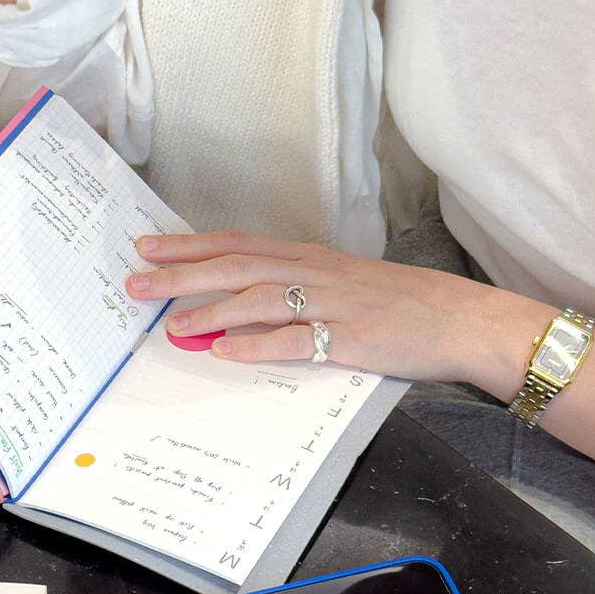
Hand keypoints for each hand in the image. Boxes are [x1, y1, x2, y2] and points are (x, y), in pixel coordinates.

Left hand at [125, 230, 547, 387]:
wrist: (459, 318)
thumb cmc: (398, 303)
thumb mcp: (340, 284)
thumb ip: (292, 291)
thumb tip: (237, 307)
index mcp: (309, 258)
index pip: (236, 243)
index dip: (188, 244)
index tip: (146, 245)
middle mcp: (314, 273)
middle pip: (236, 265)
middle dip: (181, 273)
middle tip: (136, 281)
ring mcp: (331, 304)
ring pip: (259, 298)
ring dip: (211, 310)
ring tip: (171, 323)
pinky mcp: (349, 338)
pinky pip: (294, 341)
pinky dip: (256, 345)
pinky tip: (225, 350)